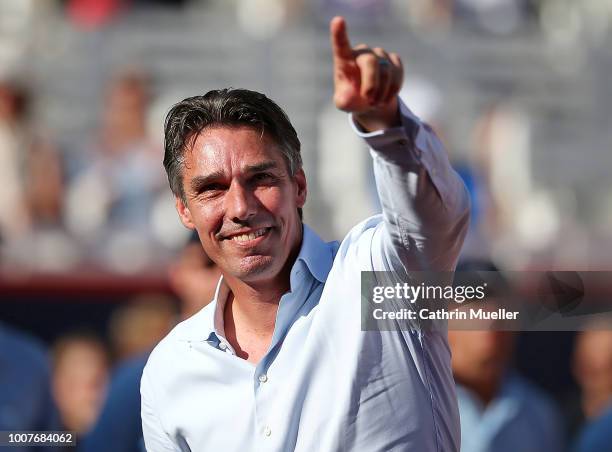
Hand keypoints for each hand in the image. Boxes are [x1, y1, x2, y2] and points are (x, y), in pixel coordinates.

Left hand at [330, 16, 403, 130]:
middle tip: (369, 102)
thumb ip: (343, 100)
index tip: (338, 20)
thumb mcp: (344, 103)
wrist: (370, 100)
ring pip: (387, 71)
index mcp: (344, 59)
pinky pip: (398, 73)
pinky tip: (385, 97)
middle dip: (372, 84)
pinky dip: (393, 90)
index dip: (339, 33)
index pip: (341, 44)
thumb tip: (349, 94)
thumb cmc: (352, 98)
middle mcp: (362, 52)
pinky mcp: (394, 59)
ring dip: (383, 92)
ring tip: (375, 104)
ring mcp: (379, 54)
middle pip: (371, 62)